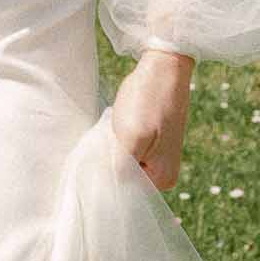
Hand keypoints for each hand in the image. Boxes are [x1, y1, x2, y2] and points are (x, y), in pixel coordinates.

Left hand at [110, 50, 193, 190]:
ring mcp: (159, 155)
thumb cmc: (147, 102)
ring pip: (125, 162)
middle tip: (105, 143)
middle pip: (127, 178)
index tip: (95, 166)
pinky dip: (119, 141)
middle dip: (111, 165)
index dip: (108, 181)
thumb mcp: (130, 139)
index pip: (127, 194)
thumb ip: (121, 169)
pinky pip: (129, 149)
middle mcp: (164, 172)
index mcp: (162, 179)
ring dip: (113, 151)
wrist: (163, 67)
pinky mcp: (152, 140)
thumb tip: (110, 190)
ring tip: (112, 131)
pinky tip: (115, 126)